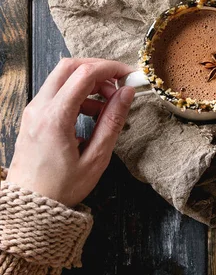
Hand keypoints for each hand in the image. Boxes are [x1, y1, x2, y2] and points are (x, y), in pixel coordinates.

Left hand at [6, 58, 134, 206]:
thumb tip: (126, 93)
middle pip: (69, 66)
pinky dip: (77, 93)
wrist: (29, 208)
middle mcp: (39, 107)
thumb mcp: (95, 158)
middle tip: (117, 83)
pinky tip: (92, 113)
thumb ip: (112, 121)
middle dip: (97, 68)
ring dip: (87, 81)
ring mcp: (33, 110)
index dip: (110, 68)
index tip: (128, 74)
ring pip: (62, 77)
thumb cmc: (61, 189)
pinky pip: (56, 91)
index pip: (84, 74)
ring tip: (107, 104)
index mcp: (55, 118)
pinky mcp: (33, 115)